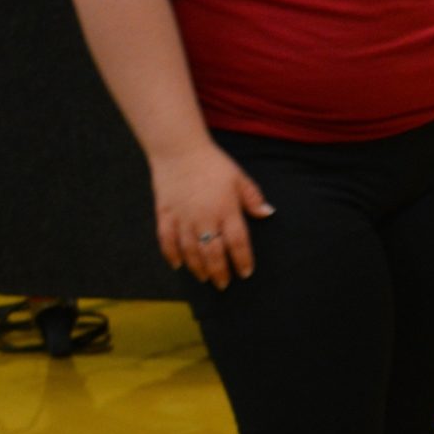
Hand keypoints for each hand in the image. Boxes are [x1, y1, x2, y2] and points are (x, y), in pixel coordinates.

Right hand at [149, 142, 272, 288]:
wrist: (178, 148)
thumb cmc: (213, 163)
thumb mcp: (240, 178)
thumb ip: (253, 198)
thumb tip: (268, 213)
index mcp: (226, 209)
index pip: (237, 242)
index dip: (242, 260)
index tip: (245, 273)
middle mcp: (204, 217)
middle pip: (212, 252)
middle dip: (219, 272)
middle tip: (224, 284)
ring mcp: (182, 216)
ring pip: (190, 250)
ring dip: (198, 267)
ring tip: (205, 278)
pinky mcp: (165, 213)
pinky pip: (166, 239)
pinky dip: (170, 254)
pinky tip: (178, 264)